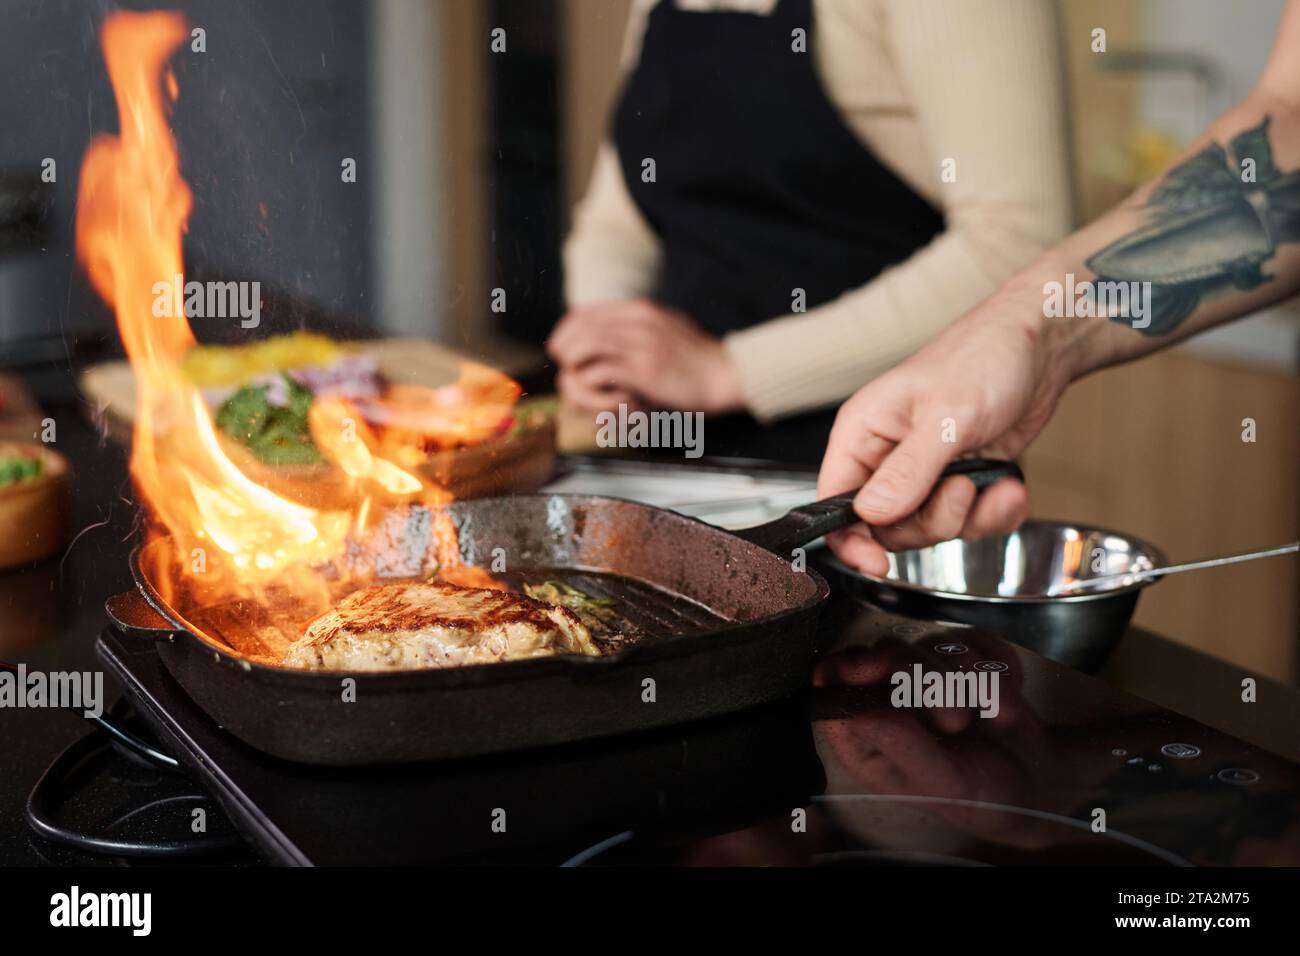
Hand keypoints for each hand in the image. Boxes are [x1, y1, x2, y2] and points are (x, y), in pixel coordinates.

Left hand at [547, 298, 744, 413]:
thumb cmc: (696, 359)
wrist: (725, 374)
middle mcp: (638, 321)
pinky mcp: (644, 370)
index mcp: (641, 310)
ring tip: (574, 377)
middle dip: (564, 347)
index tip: (561, 347)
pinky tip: (595, 390)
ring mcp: (641, 344)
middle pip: (581, 327)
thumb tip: (610, 330)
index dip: (566, 330)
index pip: (585, 312)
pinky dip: (590, 382)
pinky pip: (601, 371)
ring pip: (585, 345)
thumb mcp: (666, 327)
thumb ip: (639, 326)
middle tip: (563, 364)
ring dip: (573, 363)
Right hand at [817, 279, 1079, 574]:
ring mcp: (925, 472)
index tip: (877, 564)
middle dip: (931, 519)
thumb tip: (871, 515)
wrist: (1043, 347)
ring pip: (930, 529)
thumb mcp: (946, 415)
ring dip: (969, 515)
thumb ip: (908, 470)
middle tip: (961, 488)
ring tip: (993, 481)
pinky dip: (994, 512)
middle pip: (887, 527)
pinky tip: (1009, 486)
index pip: (834, 502)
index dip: (850, 540)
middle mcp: (887, 457)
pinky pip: (968, 523)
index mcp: (863, 433)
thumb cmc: (985, 357)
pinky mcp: (960, 481)